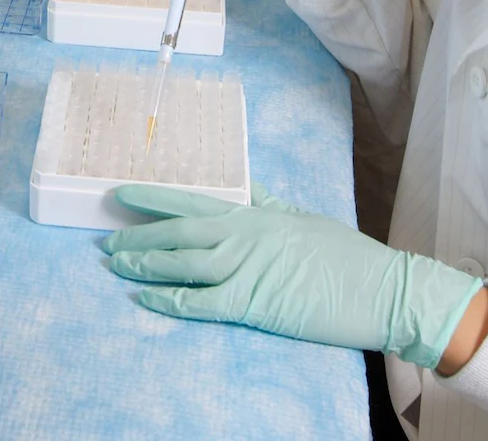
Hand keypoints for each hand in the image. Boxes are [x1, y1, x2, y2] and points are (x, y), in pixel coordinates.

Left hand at [102, 185, 483, 369]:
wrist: (383, 288)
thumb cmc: (346, 255)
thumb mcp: (302, 216)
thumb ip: (268, 202)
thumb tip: (247, 185)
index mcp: (254, 213)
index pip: (191, 200)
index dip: (151, 198)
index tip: (120, 194)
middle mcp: (243, 235)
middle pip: (176, 232)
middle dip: (137, 235)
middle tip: (104, 239)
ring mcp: (247, 267)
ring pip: (181, 264)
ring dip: (144, 264)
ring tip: (115, 266)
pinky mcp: (255, 302)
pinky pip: (201, 302)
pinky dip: (170, 300)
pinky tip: (146, 300)